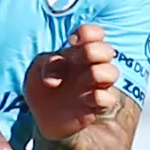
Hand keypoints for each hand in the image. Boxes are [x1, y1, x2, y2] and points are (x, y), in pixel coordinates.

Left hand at [24, 23, 119, 140]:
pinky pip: (109, 99)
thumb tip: (57, 77)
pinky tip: (85, 99)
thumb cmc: (41, 87)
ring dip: (97, 73)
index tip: (71, 41)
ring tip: (80, 80)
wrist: (40, 116)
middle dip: (92, 51)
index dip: (87, 33)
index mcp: (78, 52)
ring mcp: (95, 87)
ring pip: (113, 72)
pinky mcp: (96, 107)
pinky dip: (99, 97)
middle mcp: (90, 67)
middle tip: (74, 59)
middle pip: (108, 50)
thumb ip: (48, 64)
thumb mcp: (37, 70)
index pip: (94, 34)